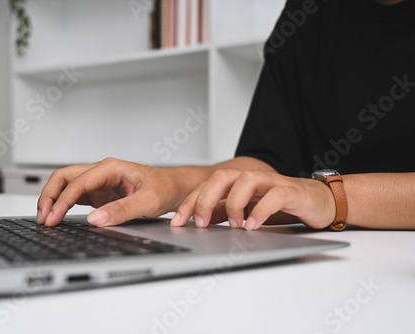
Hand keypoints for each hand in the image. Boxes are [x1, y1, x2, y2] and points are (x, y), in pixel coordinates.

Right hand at [37, 158, 184, 226]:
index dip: (62, 200)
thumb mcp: (148, 201)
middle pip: (64, 177)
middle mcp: (101, 172)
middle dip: (49, 196)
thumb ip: (122, 211)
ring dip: (53, 200)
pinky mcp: (99, 193)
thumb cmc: (164, 188)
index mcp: (110, 168)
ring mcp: (98, 182)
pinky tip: (58, 217)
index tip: (54, 217)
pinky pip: (74, 196)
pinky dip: (62, 205)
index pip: (78, 182)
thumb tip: (96, 220)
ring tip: (45, 219)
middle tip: (43, 218)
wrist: (174, 188)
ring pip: (66, 185)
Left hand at [170, 169, 335, 229]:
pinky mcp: (291, 191)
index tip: (178, 222)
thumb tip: (199, 219)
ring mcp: (272, 183)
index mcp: (238, 182)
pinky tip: (253, 226)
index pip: (207, 186)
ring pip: (246, 180)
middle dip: (205, 199)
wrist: (319, 201)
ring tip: (232, 225)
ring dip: (234, 203)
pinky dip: (261, 211)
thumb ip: (224, 211)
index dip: (190, 202)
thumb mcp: (246, 210)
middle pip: (222, 177)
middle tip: (200, 223)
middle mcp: (253, 178)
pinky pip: (274, 196)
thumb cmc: (282, 204)